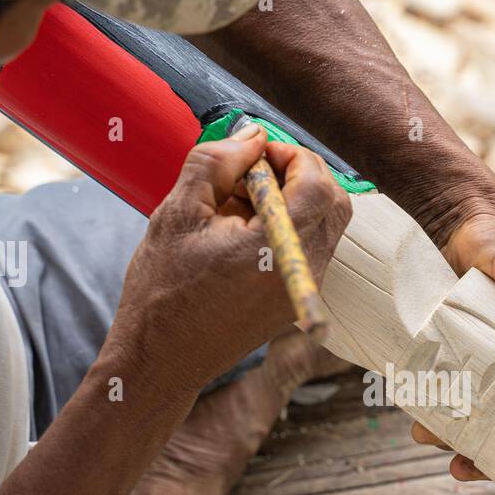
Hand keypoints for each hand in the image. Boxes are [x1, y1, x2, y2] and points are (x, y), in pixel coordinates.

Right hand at [108, 126, 352, 392]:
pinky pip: (308, 249)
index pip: (318, 184)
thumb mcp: (179, 212)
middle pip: (333, 202)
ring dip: (290, 200)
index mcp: (279, 250)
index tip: (255, 151)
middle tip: (251, 171)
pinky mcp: (295, 301)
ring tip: (236, 204)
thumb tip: (253, 135)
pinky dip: (285, 227)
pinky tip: (239, 232)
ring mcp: (304, 291)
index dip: (291, 155)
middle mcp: (305, 274)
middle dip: (298, 174)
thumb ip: (217, 161)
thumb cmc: (163, 289)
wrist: (161, 359)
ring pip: (323, 225)